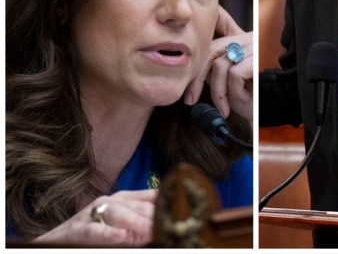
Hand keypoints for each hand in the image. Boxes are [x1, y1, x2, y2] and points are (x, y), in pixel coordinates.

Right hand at [35, 189, 156, 246]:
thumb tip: (168, 223)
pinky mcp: (80, 229)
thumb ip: (142, 219)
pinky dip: (109, 233)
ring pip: (118, 213)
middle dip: (152, 216)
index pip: (149, 196)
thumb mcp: (122, 222)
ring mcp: (94, 214)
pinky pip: (96, 230)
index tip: (182, 210)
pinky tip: (121, 237)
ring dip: (135, 223)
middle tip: (166, 228)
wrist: (57, 241)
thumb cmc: (95, 232)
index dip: (165, 203)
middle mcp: (110, 201)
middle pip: (137, 205)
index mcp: (123, 198)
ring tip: (148, 232)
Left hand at [184, 6, 252, 120]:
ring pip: (220, 65)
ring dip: (218, 92)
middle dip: (197, 78)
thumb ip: (215, 72)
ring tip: (225, 108)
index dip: (196, 71)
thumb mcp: (230, 84)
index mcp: (241, 41)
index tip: (189, 94)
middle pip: (212, 51)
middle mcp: (248, 39)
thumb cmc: (257, 99)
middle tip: (191, 101)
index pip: (211, 47)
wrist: (280, 107)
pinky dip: (234, 91)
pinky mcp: (258, 59)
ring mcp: (254, 47)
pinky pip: (234, 74)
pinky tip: (243, 100)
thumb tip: (194, 71)